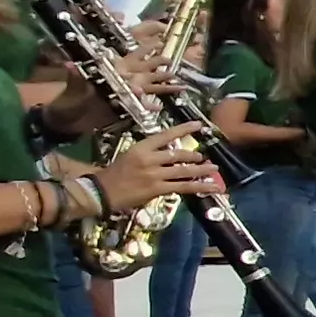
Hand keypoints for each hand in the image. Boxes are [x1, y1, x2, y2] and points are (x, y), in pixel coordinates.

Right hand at [92, 128, 222, 210]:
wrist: (103, 191)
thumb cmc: (115, 173)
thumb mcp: (130, 155)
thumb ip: (149, 153)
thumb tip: (168, 153)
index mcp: (141, 147)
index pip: (166, 135)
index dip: (183, 129)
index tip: (198, 124)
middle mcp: (150, 159)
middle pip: (178, 154)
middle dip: (193, 155)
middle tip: (203, 156)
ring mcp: (155, 174)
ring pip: (184, 170)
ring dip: (201, 169)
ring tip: (213, 168)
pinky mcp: (158, 189)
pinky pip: (183, 187)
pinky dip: (199, 186)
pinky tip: (211, 187)